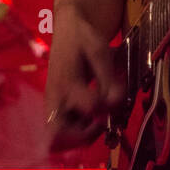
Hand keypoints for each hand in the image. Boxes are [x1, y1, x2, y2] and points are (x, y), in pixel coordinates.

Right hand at [44, 8, 125, 148]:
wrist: (67, 30)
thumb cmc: (83, 39)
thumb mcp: (100, 51)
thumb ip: (108, 79)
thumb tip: (116, 102)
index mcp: (67, 82)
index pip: (89, 106)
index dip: (107, 106)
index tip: (115, 98)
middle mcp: (55, 98)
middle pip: (57, 136)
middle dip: (82, 137)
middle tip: (100, 124)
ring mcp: (53, 105)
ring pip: (56, 138)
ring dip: (78, 138)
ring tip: (96, 123)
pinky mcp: (55, 108)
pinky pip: (60, 131)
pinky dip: (75, 133)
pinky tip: (90, 120)